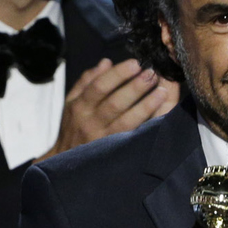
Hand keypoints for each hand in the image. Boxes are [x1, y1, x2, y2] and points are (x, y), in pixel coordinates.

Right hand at [39, 58, 177, 159]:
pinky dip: (147, 124)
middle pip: (115, 102)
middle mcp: (91, 122)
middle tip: (152, 73)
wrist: (65, 165)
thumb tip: (106, 62)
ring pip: (126, 121)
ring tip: (162, 90)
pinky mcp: (115, 152)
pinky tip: (160, 115)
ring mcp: (104, 139)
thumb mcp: (72, 102)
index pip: (99, 86)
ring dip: (146, 105)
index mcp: (80, 106)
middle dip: (135, 87)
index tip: (135, 63)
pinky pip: (133, 137)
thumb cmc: (73, 128)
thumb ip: (87, 81)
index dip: (119, 74)